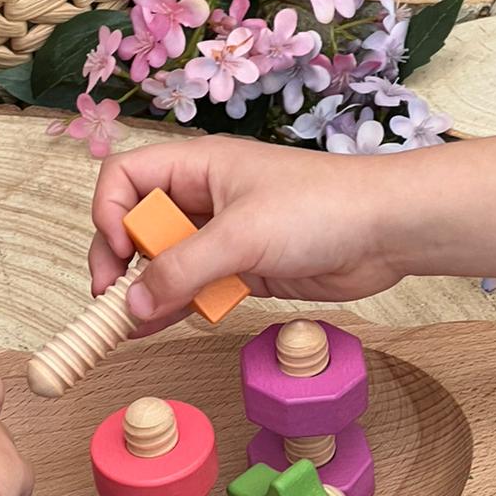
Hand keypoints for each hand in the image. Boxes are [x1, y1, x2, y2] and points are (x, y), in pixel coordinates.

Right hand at [88, 136, 403, 331]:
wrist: (386, 231)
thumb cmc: (321, 208)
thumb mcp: (240, 236)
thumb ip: (182, 271)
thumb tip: (133, 306)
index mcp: (198, 167)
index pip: (126, 179)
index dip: (110, 214)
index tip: (120, 256)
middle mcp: (204, 198)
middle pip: (138, 226)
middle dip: (121, 262)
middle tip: (112, 300)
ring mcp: (224, 236)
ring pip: (165, 263)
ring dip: (146, 292)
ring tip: (129, 326)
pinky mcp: (244, 270)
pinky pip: (196, 289)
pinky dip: (176, 307)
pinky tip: (158, 328)